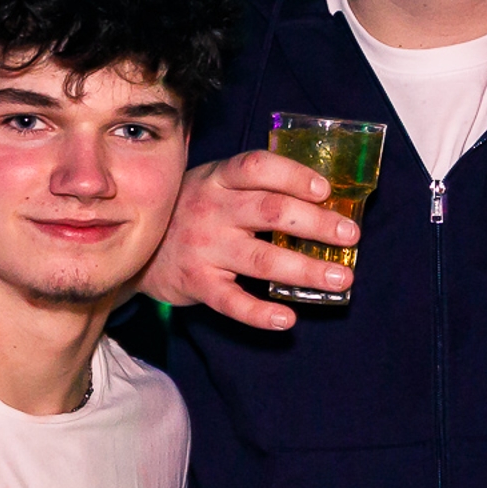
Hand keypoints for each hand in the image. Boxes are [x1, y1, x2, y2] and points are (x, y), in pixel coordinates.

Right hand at [140, 152, 359, 328]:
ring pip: (262, 259)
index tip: (325, 189)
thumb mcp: (215, 185)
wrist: (135, 247)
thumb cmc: (190, 211)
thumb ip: (254, 186)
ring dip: (306, 270)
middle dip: (317, 223)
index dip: (294, 175)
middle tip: (350, 235)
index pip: (258, 167)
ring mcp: (204, 248)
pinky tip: (287, 319)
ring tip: (341, 280)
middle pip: (271, 212)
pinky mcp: (197, 283)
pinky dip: (260, 314)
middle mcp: (212, 209)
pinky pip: (232, 302)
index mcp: (220, 179)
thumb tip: (321, 196)